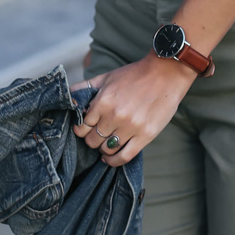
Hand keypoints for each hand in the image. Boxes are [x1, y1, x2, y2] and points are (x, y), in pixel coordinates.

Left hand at [72, 54, 193, 165]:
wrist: (166, 73)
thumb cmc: (135, 74)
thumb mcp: (107, 77)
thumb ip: (85, 87)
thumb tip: (68, 97)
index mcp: (103, 101)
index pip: (82, 126)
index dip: (81, 129)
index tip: (85, 129)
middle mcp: (115, 116)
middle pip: (92, 140)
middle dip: (92, 139)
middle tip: (97, 135)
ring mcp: (131, 127)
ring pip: (106, 149)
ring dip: (103, 148)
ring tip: (107, 142)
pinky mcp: (145, 135)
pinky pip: (124, 157)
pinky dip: (114, 161)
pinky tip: (110, 157)